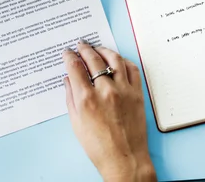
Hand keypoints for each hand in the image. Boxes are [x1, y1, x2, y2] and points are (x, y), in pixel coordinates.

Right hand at [63, 41, 155, 181]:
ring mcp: (124, 90)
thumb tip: (68, 80)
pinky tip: (117, 60)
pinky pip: (132, 69)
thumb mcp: (76, 123)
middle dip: (84, 49)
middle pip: (93, 59)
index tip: (67, 52)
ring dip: (104, 50)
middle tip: (80, 45)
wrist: (124, 158)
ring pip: (114, 59)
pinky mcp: (137, 93)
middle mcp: (105, 91)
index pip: (75, 68)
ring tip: (98, 48)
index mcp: (86, 99)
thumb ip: (70, 98)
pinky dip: (123, 61)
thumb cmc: (99, 147)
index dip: (69, 56)